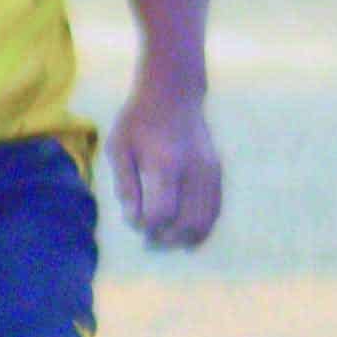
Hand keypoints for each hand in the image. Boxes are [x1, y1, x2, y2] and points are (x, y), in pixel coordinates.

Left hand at [112, 72, 221, 249]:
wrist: (174, 94)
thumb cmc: (138, 120)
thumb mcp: (119, 148)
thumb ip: (126, 186)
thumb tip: (134, 221)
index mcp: (166, 164)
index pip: (162, 212)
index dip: (148, 227)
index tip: (136, 224)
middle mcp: (194, 169)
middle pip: (188, 222)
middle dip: (167, 238)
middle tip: (150, 241)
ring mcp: (210, 170)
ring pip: (206, 219)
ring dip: (186, 237)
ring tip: (166, 239)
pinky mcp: (218, 171)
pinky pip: (215, 208)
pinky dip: (203, 226)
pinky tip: (186, 233)